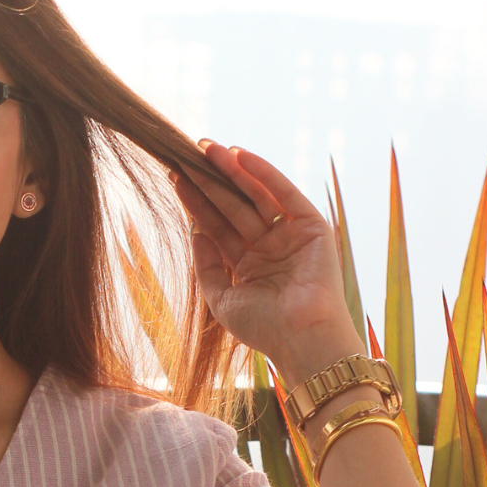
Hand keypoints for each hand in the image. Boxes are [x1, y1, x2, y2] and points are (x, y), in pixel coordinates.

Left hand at [170, 143, 361, 382]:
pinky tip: (238, 156)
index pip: (218, 226)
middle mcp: (269, 246)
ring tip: (206, 149)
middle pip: (233, 206)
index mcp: (249, 264)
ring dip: (231, 170)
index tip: (175, 177)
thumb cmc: (263, 327)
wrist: (300, 337)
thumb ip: (206, 266)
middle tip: (185, 154)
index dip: (197, 202)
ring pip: (255, 195)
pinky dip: (262, 173)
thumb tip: (194, 231)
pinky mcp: (311, 225)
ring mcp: (290, 234)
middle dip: (210, 181)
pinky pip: (283, 193)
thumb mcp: (221, 298)